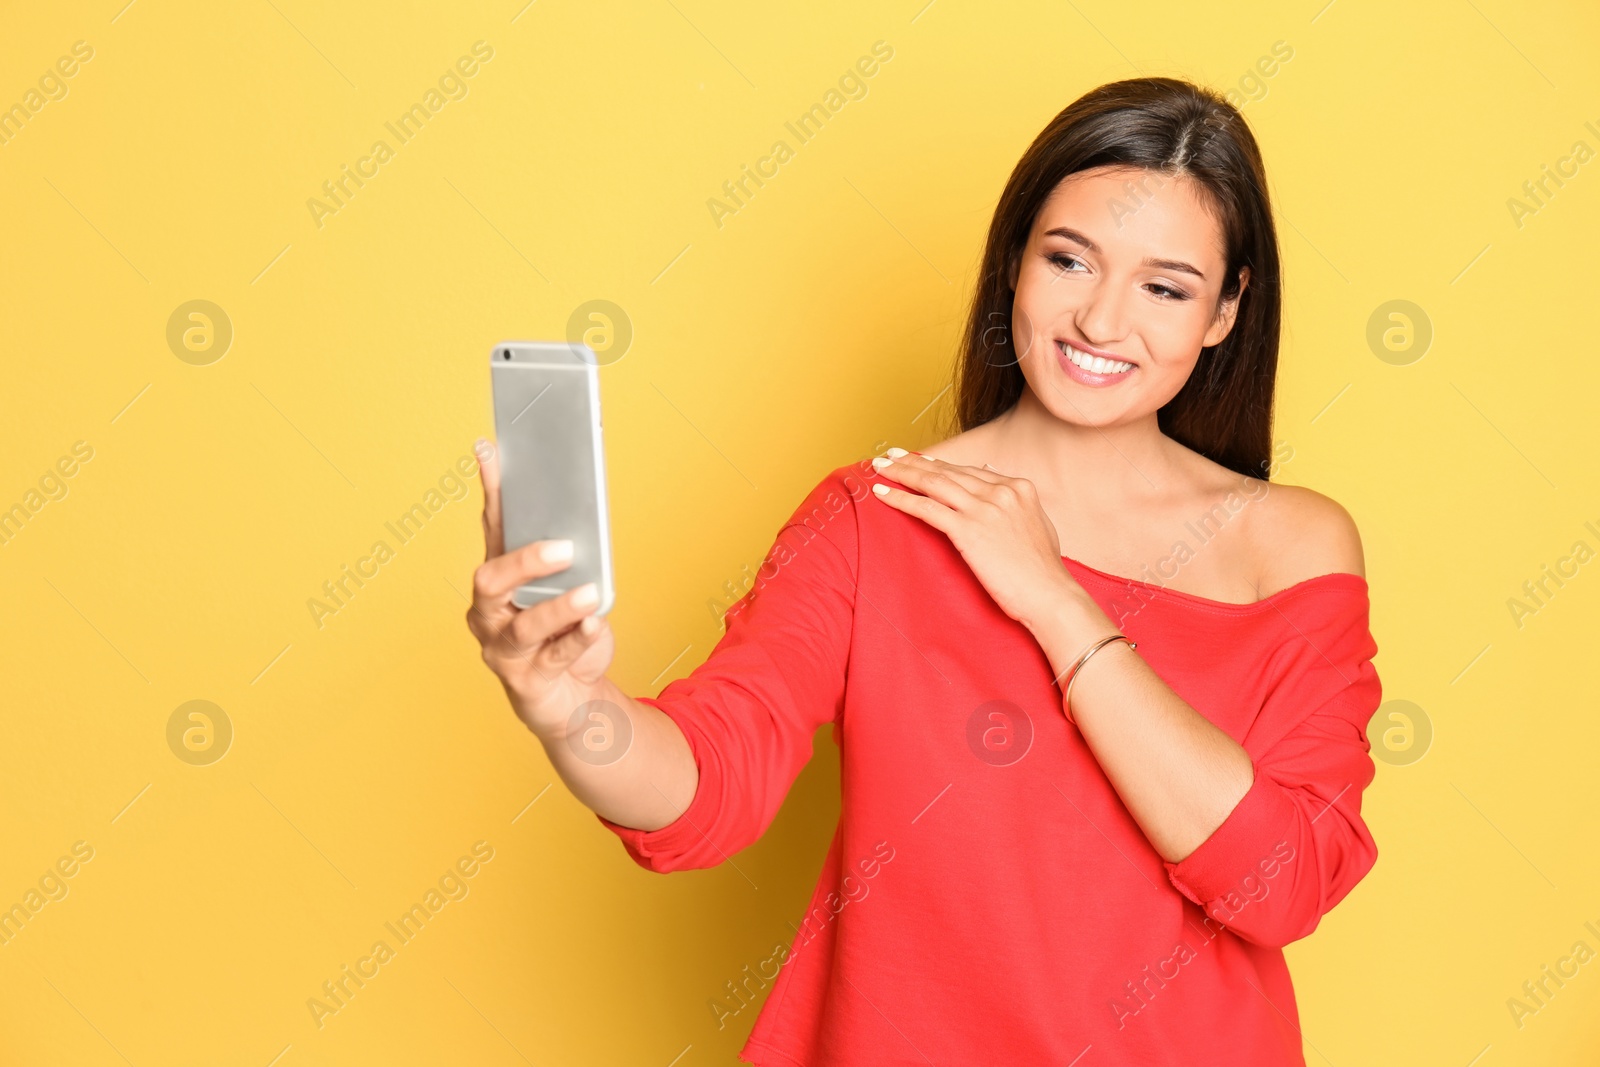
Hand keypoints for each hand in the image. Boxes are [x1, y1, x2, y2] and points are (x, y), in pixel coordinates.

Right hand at [466, 437, 614, 739]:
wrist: (570, 699)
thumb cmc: (565, 634)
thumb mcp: (569, 589)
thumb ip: (567, 559)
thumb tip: (580, 515)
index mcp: (498, 580)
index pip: (492, 528)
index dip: (491, 489)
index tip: (489, 449)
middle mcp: (490, 613)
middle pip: (490, 581)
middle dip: (525, 561)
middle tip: (565, 549)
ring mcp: (504, 649)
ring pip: (522, 626)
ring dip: (559, 607)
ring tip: (590, 595)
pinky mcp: (527, 680)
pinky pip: (554, 656)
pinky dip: (577, 639)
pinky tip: (595, 624)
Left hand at [869, 448, 1083, 631]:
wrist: (1050, 596)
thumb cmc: (1043, 570)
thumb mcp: (1036, 523)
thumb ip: (1013, 499)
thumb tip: (991, 473)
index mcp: (1018, 487)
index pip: (968, 469)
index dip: (938, 463)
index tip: (917, 459)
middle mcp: (1001, 491)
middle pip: (947, 471)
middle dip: (914, 461)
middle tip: (888, 455)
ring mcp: (984, 509)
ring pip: (933, 483)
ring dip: (901, 473)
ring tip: (878, 468)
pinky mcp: (969, 530)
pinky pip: (926, 508)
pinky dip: (900, 498)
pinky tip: (881, 493)